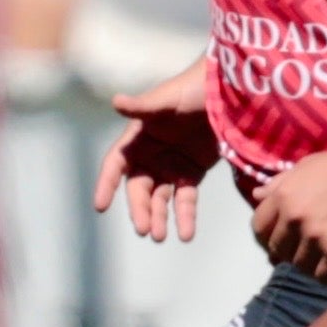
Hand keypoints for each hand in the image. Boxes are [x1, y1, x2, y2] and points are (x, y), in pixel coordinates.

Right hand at [90, 56, 220, 243]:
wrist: (227, 92)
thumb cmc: (192, 88)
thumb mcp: (167, 99)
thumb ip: (143, 106)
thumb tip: (115, 101)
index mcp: (137, 138)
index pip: (115, 165)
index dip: (106, 184)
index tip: (100, 206)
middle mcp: (150, 155)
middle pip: (138, 188)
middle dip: (139, 209)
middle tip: (144, 229)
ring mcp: (171, 166)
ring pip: (160, 198)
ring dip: (159, 218)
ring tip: (161, 237)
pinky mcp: (192, 173)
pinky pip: (186, 199)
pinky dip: (185, 217)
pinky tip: (186, 234)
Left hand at [248, 143, 326, 278]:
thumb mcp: (307, 167)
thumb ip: (281, 183)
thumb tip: (258, 196)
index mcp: (284, 195)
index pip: (259, 226)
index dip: (266, 233)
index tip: (277, 236)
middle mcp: (296, 219)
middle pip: (278, 248)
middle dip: (286, 249)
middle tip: (300, 247)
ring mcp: (317, 237)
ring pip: (299, 265)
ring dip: (306, 262)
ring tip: (318, 255)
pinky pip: (322, 275)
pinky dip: (325, 273)